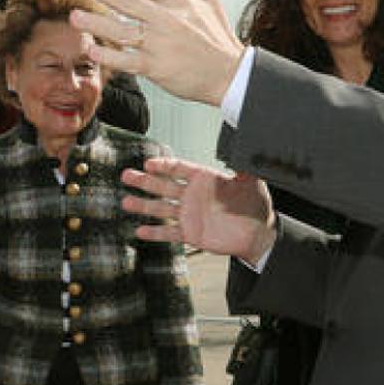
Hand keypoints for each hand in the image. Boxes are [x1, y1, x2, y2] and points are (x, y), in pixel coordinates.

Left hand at [69, 0, 242, 106]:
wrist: (230, 74)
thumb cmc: (216, 37)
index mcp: (178, 0)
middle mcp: (167, 19)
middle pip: (127, 0)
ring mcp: (161, 44)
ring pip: (123, 30)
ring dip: (97, 22)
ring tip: (74, 15)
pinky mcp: (158, 68)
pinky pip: (129, 61)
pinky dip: (110, 56)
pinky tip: (92, 48)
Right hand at [121, 156, 275, 262]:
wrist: (257, 234)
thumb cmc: (255, 206)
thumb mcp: (252, 182)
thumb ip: (244, 167)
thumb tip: (243, 149)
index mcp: (204, 179)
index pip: (179, 168)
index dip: (164, 165)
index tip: (149, 163)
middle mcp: (192, 195)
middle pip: (163, 185)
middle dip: (144, 181)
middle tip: (127, 175)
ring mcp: (189, 214)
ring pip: (161, 208)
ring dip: (143, 206)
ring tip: (126, 202)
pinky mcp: (190, 233)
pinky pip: (169, 232)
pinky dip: (155, 232)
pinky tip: (140, 231)